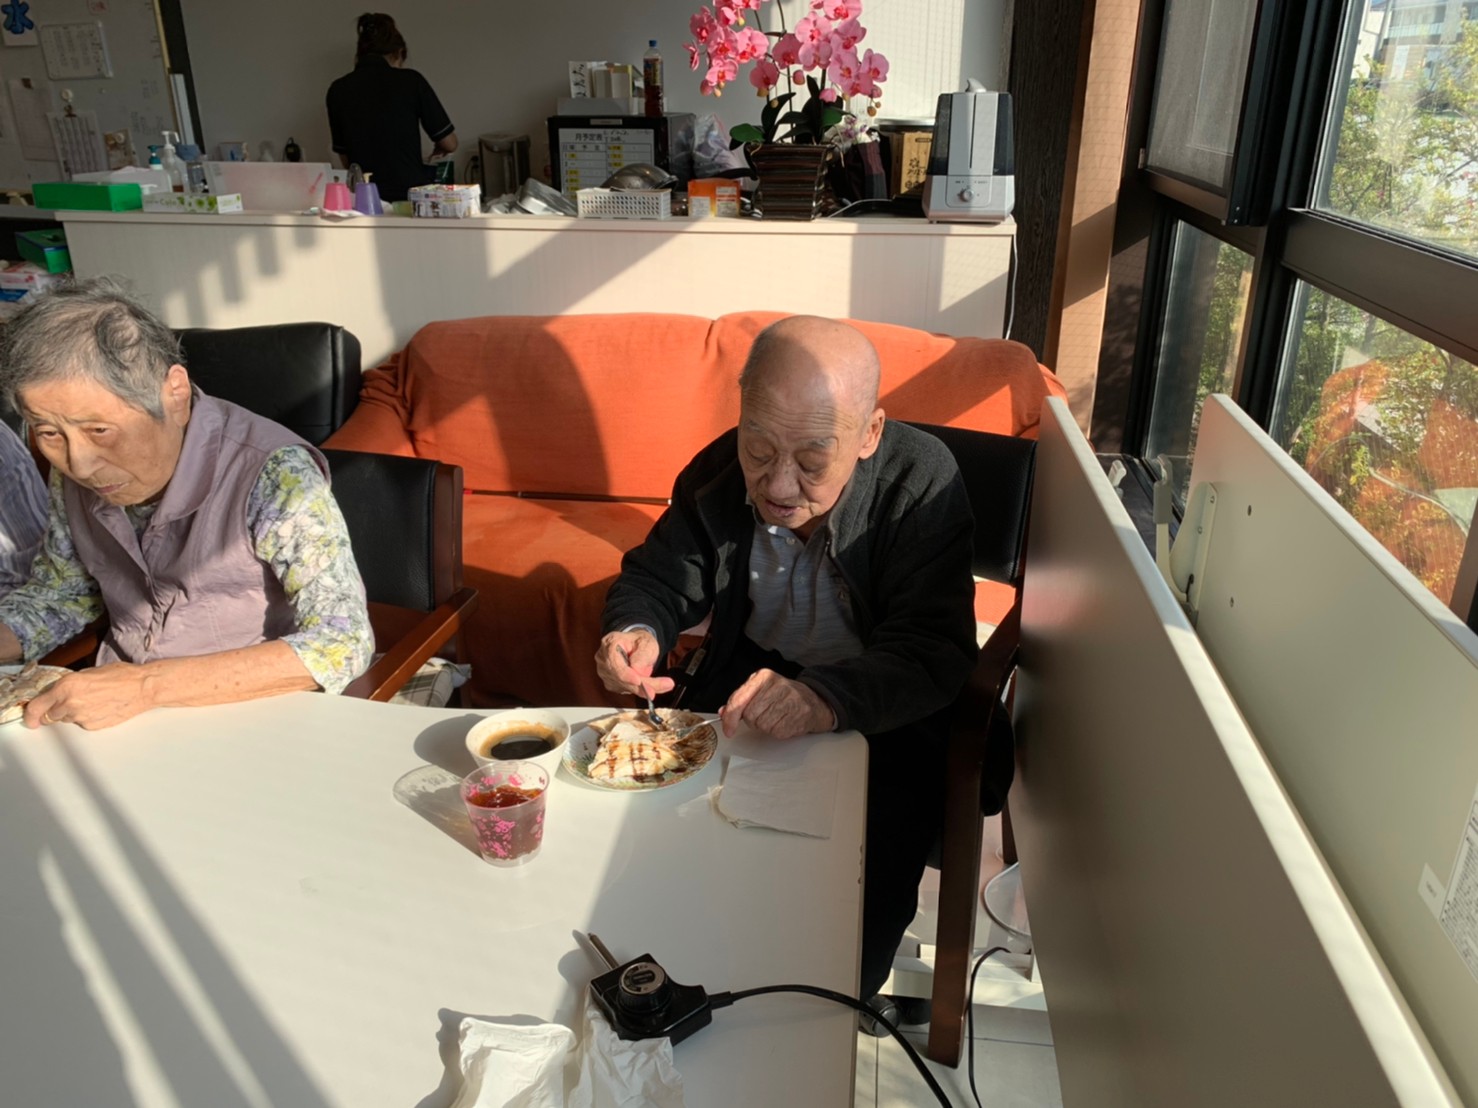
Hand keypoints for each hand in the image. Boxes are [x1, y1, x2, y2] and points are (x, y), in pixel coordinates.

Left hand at [24, 663, 154, 730]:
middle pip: (50, 716)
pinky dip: (86, 718)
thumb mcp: (87, 673)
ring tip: (92, 702)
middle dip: (55, 711)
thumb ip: (68, 685)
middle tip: (69, 703)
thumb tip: (56, 694)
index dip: (31, 714)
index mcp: (66, 686)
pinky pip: (82, 724)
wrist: (142, 688)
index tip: (31, 718)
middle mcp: (70, 703)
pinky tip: (100, 708)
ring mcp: (81, 717)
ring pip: (67, 720)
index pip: (38, 707)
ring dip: (72, 714)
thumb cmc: (120, 675)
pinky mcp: (92, 726)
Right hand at [595, 629, 675, 697]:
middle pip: (621, 678)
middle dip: (643, 685)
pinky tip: (651, 685)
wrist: (634, 645)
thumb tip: (637, 670)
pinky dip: (641, 690)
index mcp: (609, 644)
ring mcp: (606, 673)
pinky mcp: (612, 683)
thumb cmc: (639, 642)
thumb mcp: (646, 642)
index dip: (626, 674)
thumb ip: (642, 654)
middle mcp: (603, 659)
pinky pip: (626, 690)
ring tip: (664, 684)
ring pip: (625, 686)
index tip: (639, 681)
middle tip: (665, 685)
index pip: (614, 663)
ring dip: (645, 688)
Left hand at [719, 669, 835, 739]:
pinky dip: (776, 731)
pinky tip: (784, 721)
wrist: (814, 701)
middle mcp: (777, 686)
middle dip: (752, 719)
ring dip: (764, 725)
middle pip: (749, 715)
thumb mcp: (760, 689)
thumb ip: (740, 699)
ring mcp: (789, 702)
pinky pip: (774, 732)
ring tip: (776, 716)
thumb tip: (724, 712)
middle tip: (764, 713)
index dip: (730, 717)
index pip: (739, 700)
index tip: (728, 729)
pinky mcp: (797, 718)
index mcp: (764, 676)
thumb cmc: (783, 696)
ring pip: (760, 725)